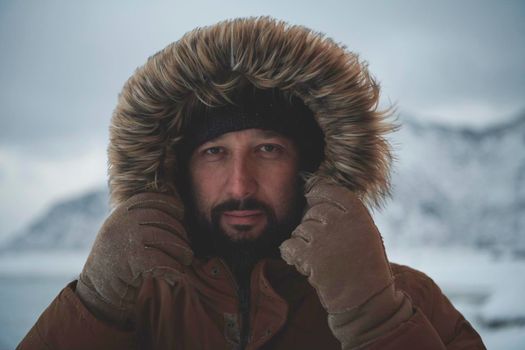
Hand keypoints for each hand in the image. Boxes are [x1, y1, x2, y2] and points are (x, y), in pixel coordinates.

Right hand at [76, 192, 192, 327]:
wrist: (97, 287)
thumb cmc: (119, 258)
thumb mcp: (125, 229)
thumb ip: (144, 218)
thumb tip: (181, 210)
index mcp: (123, 210)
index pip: (153, 199)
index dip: (171, 205)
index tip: (181, 214)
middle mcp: (123, 221)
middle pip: (165, 220)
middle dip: (180, 235)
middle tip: (186, 250)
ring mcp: (126, 238)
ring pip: (167, 239)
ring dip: (182, 252)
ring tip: (185, 261)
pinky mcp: (132, 259)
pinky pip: (162, 260)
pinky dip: (174, 268)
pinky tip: (176, 275)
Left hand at [280, 180, 410, 347]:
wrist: (365, 301)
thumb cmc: (367, 268)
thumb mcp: (367, 234)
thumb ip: (346, 215)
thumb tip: (315, 197)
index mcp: (359, 215)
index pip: (333, 191)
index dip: (318, 192)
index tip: (312, 197)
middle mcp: (341, 222)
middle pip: (314, 211)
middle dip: (312, 224)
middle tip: (320, 244)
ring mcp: (324, 238)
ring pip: (300, 229)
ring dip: (303, 242)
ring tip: (318, 258)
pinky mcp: (310, 256)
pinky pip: (289, 245)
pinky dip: (291, 254)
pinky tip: (301, 262)